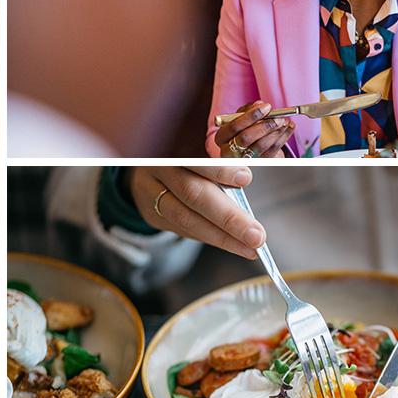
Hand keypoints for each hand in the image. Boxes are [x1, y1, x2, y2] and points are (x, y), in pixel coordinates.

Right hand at [127, 166, 265, 258]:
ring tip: (248, 247)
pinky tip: (231, 244)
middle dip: (228, 218)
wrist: (141, 173)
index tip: (245, 179)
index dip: (219, 170)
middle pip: (191, 194)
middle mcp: (156, 172)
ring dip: (221, 237)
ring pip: (185, 219)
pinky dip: (209, 237)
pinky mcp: (151, 216)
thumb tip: (242, 182)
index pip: (194, 160)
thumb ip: (214, 166)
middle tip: (256, 235)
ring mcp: (149, 196)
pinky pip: (183, 230)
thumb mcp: (192, 154)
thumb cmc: (178, 163)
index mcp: (169, 150)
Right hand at [208, 101, 294, 157]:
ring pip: (261, 146)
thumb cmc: (242, 131)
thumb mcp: (239, 120)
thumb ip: (246, 111)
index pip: (233, 126)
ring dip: (276, 131)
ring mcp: (244, 160)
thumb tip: (259, 104)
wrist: (245, 152)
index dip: (250, 116)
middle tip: (278, 117)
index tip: (265, 106)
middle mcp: (229, 151)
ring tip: (284, 120)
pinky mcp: (260, 163)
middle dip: (264, 126)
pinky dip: (284, 136)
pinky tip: (289, 127)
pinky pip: (273, 150)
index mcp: (222, 137)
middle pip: (246, 138)